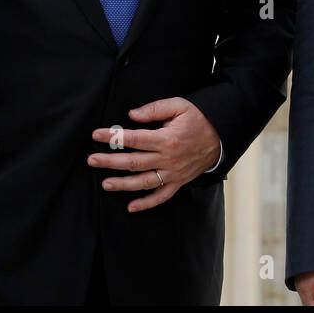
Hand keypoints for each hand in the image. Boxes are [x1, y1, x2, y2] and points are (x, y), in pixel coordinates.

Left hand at [88, 97, 220, 212]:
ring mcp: (173, 173)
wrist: (221, 136)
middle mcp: (168, 159)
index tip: (96, 135)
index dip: (113, 137)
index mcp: (166, 139)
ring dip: (123, 184)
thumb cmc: (198, 118)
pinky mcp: (179, 182)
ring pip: (144, 182)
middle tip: (92, 160)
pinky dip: (146, 203)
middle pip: (133, 162)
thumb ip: (154, 109)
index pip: (133, 138)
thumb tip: (131, 115)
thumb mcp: (179, 105)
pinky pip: (161, 196)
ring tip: (105, 184)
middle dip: (110, 162)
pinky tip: (131, 207)